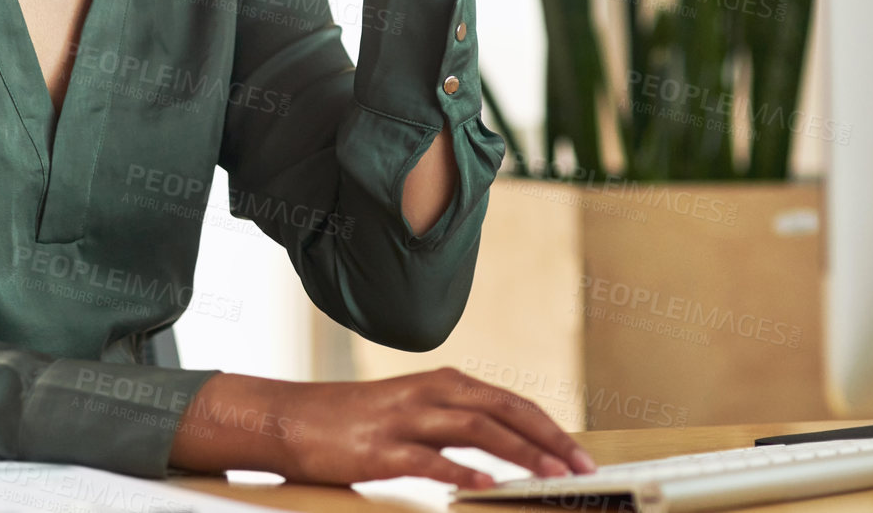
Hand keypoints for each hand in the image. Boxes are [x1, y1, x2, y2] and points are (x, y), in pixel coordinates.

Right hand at [272, 367, 596, 488]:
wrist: (289, 419)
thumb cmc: (352, 421)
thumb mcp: (410, 411)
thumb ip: (452, 423)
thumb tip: (504, 451)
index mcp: (440, 383)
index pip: (509, 401)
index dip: (549, 426)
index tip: (580, 452)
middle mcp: (428, 393)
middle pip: (503, 409)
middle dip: (549, 439)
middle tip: (583, 466)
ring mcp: (404, 419)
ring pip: (476, 428)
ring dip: (520, 453)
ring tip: (552, 477)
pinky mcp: (380, 449)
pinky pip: (429, 459)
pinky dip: (463, 473)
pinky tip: (487, 489)